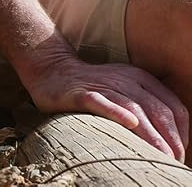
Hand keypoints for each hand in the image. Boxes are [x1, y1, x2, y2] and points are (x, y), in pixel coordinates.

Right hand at [24, 57, 188, 161]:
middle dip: (170, 139)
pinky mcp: (81, 94)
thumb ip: (145, 107)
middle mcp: (125, 80)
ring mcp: (103, 85)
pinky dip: (117, 113)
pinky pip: (102, 103)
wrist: (51, 70)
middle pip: (157, 111)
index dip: (181, 133)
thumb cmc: (91, 87)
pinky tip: (129, 124)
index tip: (179, 154)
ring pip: (134, 109)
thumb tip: (168, 139)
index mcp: (141, 79)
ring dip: (151, 134)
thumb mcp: (123, 90)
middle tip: (173, 161)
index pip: (173, 107)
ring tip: (160, 155)